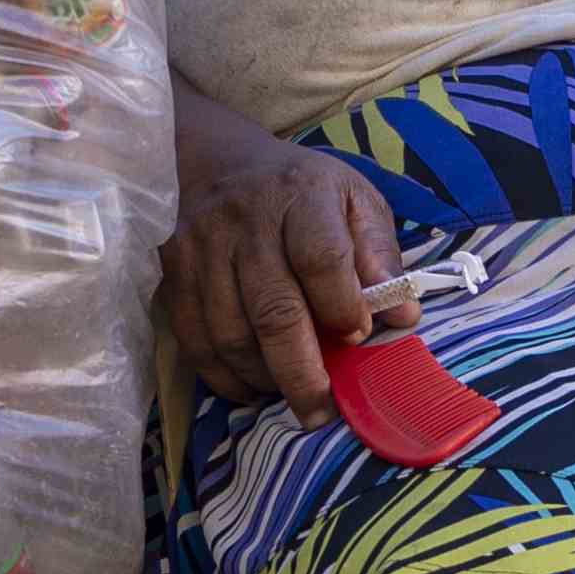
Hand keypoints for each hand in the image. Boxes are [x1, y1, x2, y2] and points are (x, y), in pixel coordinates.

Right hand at [160, 96, 408, 412]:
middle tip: (322, 410)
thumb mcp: (355, 201)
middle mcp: (246, 220)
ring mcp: (202, 248)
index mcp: (302, 195)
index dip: (342, 307)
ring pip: (229, 334)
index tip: (358, 337)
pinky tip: (251, 386)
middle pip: (272, 310)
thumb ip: (380, 255)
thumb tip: (401, 317)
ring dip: (263, 378)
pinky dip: (223, 376)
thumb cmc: (303, 191)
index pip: (321, 258)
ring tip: (291, 396)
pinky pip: (194, 340)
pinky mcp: (172, 273)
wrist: (221, 163)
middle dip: (302, 372)